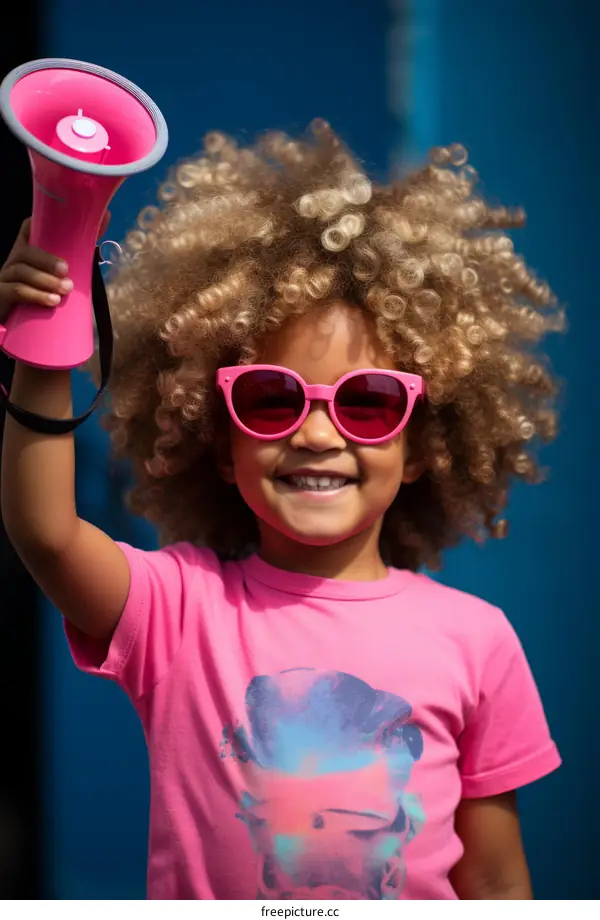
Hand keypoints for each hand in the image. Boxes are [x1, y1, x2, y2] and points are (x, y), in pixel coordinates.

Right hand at [0, 211, 110, 325]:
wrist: (16, 326)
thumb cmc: (42, 299)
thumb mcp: (58, 280)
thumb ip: (78, 259)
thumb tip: (106, 220)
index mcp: (27, 254)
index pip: (28, 230)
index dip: (39, 223)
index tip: (61, 223)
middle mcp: (14, 262)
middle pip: (25, 251)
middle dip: (47, 259)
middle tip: (66, 270)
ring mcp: (5, 278)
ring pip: (21, 271)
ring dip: (45, 280)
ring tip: (64, 290)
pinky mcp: (1, 295)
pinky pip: (16, 291)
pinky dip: (36, 295)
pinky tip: (52, 302)